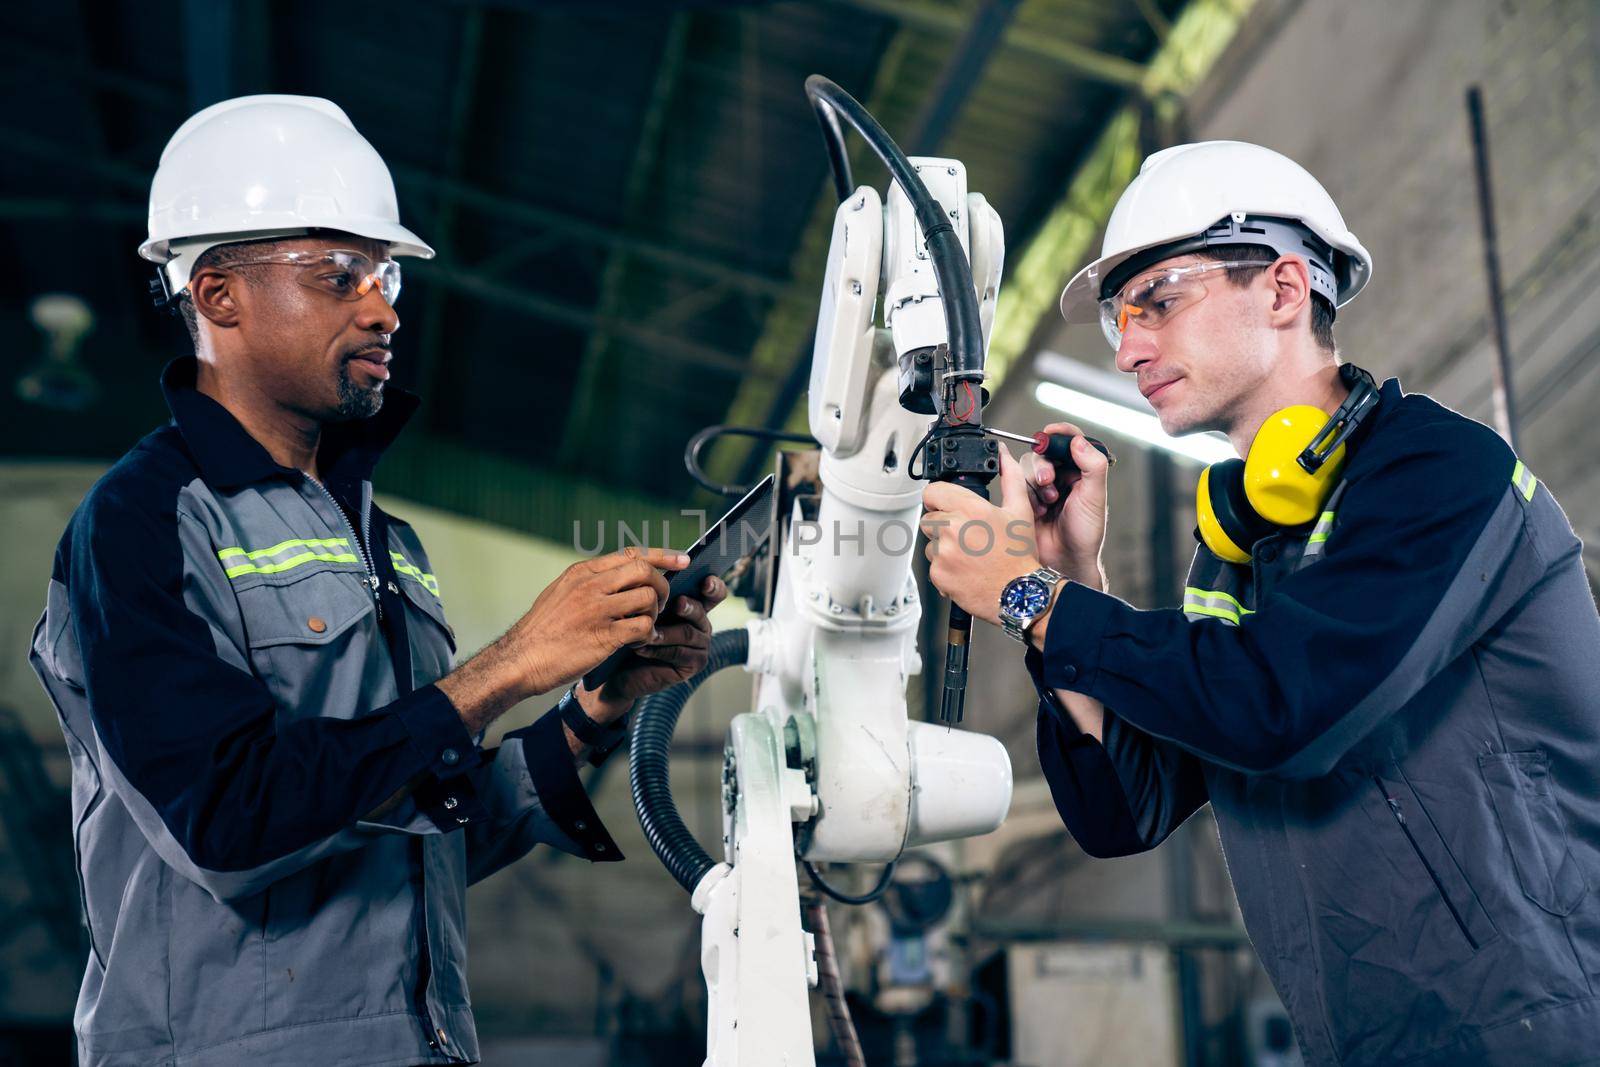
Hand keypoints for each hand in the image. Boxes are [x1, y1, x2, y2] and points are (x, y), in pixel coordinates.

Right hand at [504, 546, 683, 697]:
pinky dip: (648, 635)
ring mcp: (597, 610)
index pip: (632, 554)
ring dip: (654, 614)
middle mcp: (591, 586)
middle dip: (662, 586)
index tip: (683, 560)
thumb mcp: (560, 593)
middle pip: (645, 571)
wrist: (520, 660)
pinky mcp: (603, 636)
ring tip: (645, 626)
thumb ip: (589, 582)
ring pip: (648, 598)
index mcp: (582, 573)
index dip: (662, 556)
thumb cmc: (542, 631)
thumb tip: (619, 576)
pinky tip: (640, 643)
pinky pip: (642, 628)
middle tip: (659, 604)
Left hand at [581, 574, 730, 718]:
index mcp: (694, 603)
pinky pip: (679, 653)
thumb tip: (656, 567)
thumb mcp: (642, 605)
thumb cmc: (630, 631)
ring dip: (666, 630)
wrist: (619, 669)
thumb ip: (653, 588)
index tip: (705, 581)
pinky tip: (641, 646)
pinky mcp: (693, 665)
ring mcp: (699, 645)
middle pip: (702, 610)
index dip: (713, 585)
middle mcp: (701, 623)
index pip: (714, 591)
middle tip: (678, 603)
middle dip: (690, 606)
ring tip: (647, 629)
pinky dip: (659, 649)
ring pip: (689, 632)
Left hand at [920, 447, 1041, 625]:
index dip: (939, 498)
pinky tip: (965, 569)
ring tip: (969, 555)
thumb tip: (1003, 455)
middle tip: (967, 536)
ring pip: (930, 543)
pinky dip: (945, 568)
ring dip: (943, 547)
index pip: (932, 492)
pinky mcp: (938, 574)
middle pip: (929, 518)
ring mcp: (943, 552)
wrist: (1019, 594)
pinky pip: (933, 565)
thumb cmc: (1019, 556)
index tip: (946, 505)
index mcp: (970, 508)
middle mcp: (952, 528)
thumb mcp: (1020, 511)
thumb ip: (1010, 478)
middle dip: (943, 525)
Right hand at [1025, 422, 1109, 590]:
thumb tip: (1079, 441)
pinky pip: (1016, 484)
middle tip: (1048, 482)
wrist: (1065, 561)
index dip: (1060, 433)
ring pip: (1028, 467)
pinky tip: (1036, 511)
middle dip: (1043, 466)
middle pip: (1044, 453)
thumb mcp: (1094, 498)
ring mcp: (1042, 488)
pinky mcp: (1025, 499)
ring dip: (1035, 484)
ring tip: (1046, 504)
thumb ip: (1092, 467)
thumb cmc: (1085, 534)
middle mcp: (1062, 476)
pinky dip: (1025, 495)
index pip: (1071, 441)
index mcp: (1082, 472)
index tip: (1049, 432)